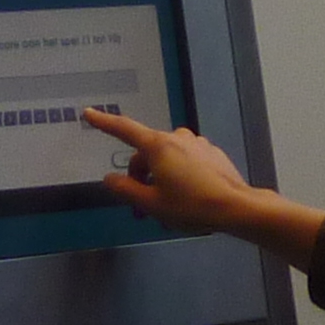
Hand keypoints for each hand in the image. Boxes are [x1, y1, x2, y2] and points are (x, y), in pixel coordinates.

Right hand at [82, 108, 258, 235]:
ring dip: (160, 181)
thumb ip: (126, 190)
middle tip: (142, 210)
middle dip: (140, 179)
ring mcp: (196, 143)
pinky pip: (185, 162)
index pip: (124, 129)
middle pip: (146, 154)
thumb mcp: (151, 204)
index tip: (89, 113)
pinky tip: (187, 199)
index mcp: (158, 146)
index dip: (104, 122)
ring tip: (166, 211)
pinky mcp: (211, 153)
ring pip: (166, 160)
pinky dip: (178, 177)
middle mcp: (176, 137)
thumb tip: (109, 178)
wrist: (235, 206)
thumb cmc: (191, 205)